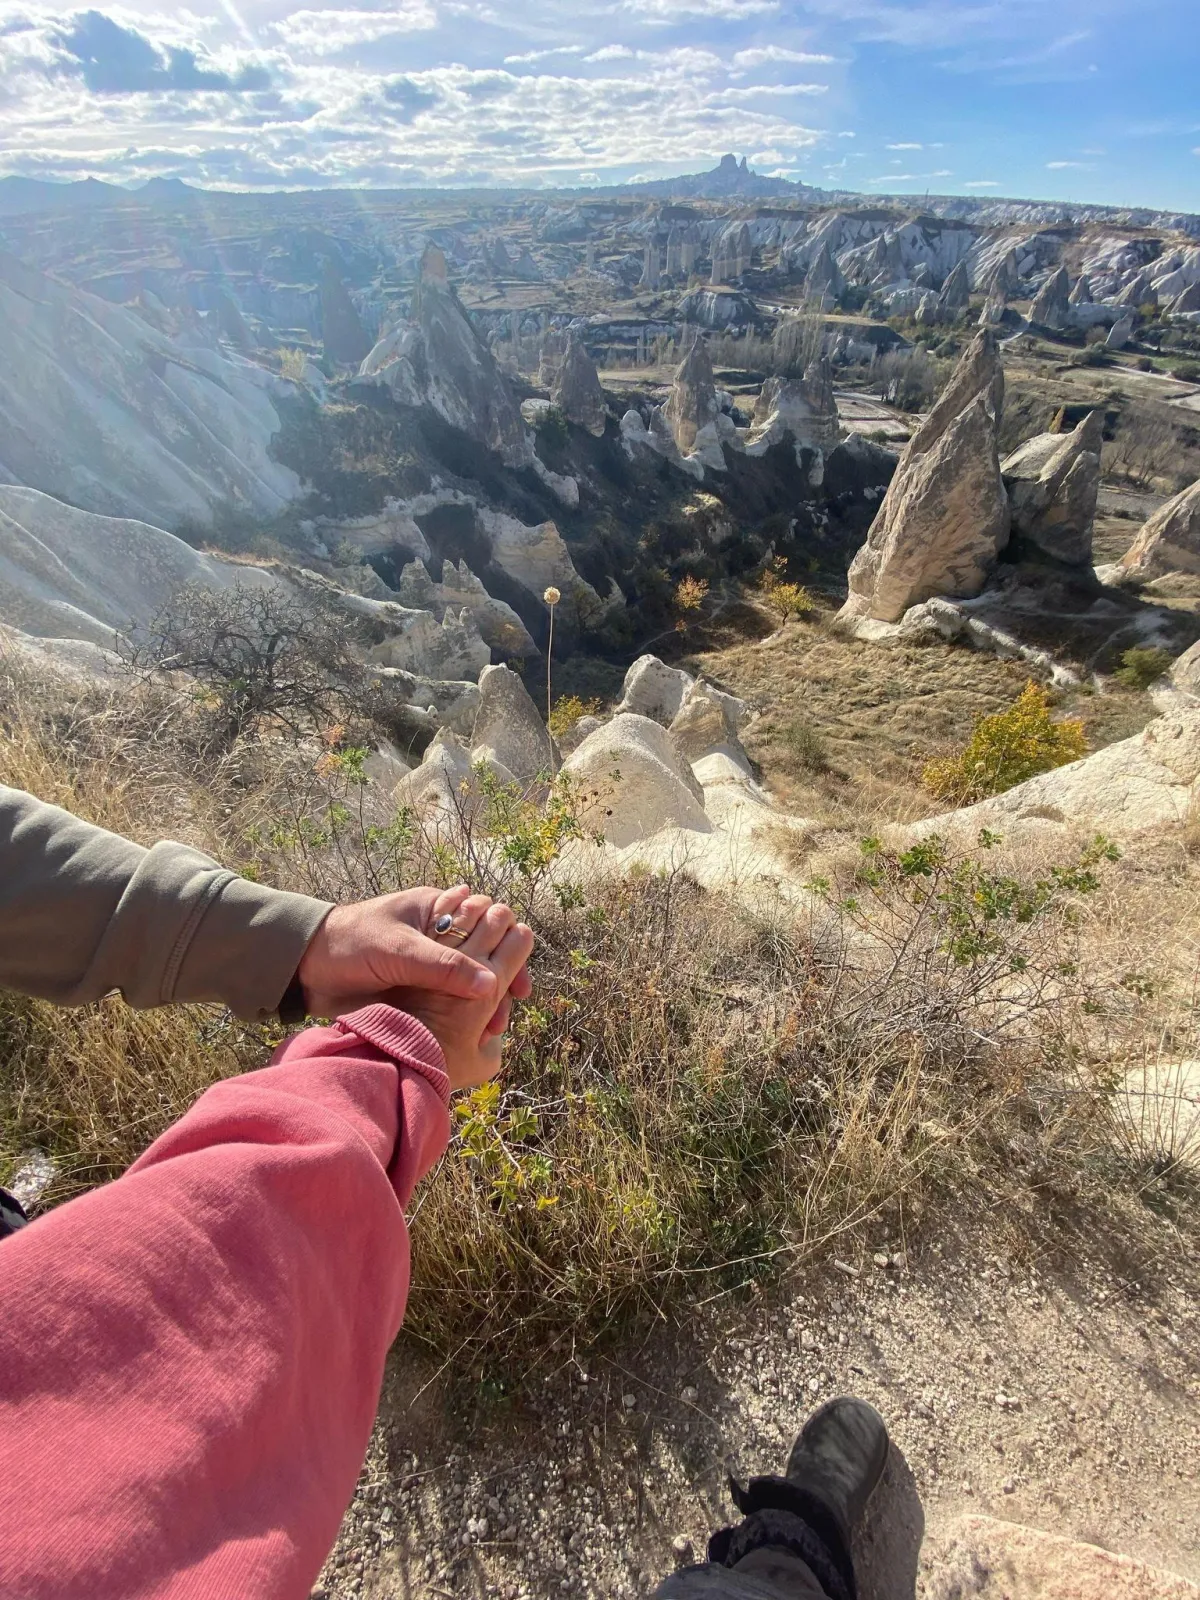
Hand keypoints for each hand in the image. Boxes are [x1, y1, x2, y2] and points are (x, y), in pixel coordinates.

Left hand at [297, 885, 531, 1020]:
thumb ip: (443, 967)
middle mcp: (440, 936)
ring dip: (481, 1007)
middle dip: (497, 987)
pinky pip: (449, 1005)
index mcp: (439, 909)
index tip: (517, 986)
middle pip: (485, 958)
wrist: (305, 969)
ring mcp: (429, 965)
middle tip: (501, 1019)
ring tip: (487, 1035)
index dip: (509, 953)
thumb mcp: (399, 951)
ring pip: (469, 985)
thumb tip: (491, 984)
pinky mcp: (417, 991)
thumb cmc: (350, 943)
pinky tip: (469, 1038)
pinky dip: (461, 1020)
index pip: (490, 925)